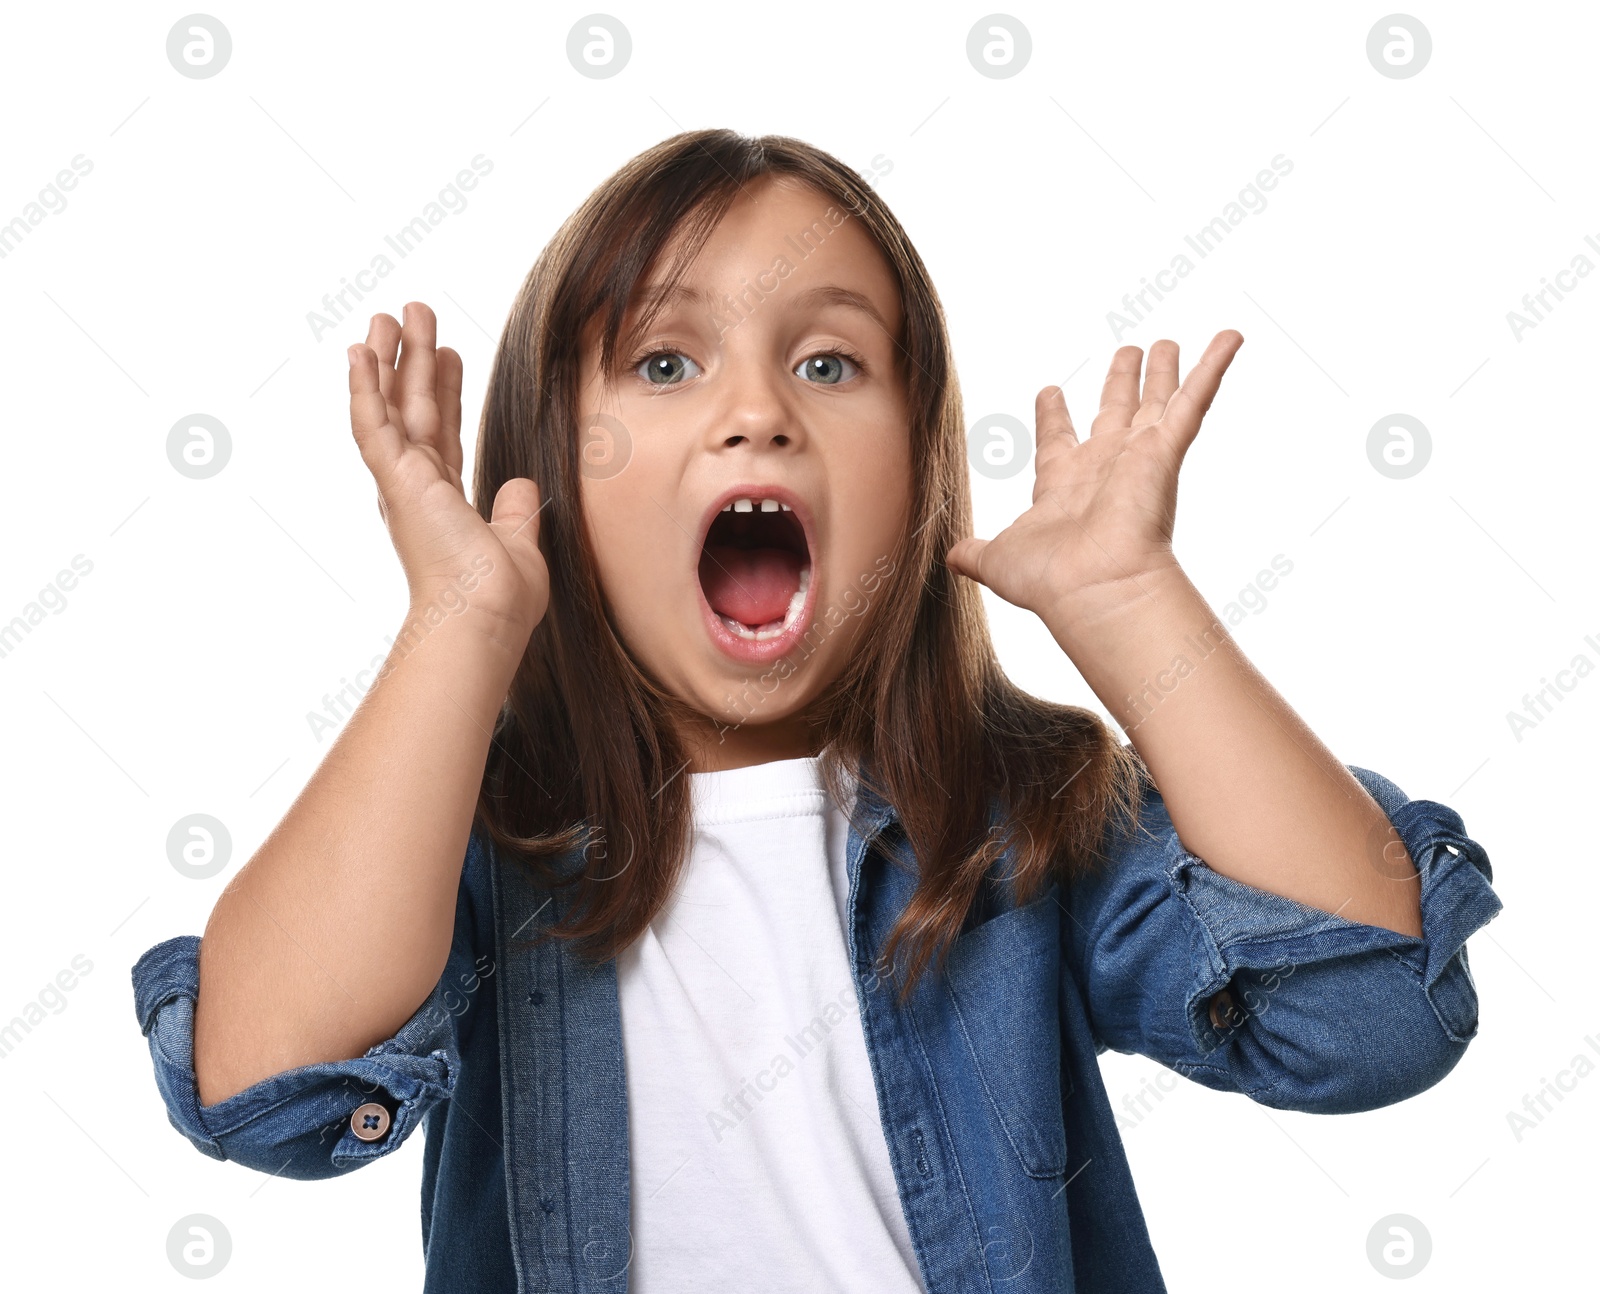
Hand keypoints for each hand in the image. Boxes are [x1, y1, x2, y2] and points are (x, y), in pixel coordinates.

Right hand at [348, 302, 549, 643]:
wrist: (483, 617)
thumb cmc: (499, 600)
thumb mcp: (519, 545)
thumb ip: (516, 513)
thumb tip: (521, 486)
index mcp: (445, 503)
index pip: (444, 433)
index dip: (446, 391)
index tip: (450, 353)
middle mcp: (418, 489)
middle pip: (415, 409)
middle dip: (414, 361)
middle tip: (413, 315)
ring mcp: (402, 483)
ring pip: (392, 407)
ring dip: (389, 359)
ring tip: (387, 315)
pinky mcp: (395, 479)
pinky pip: (373, 424)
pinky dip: (365, 386)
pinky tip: (361, 350)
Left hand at [946, 330, 1242, 626]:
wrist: (1092, 587)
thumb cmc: (1048, 579)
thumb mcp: (997, 559)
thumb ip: (975, 553)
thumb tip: (951, 557)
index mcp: (1063, 484)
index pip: (1058, 439)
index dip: (1053, 415)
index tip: (1049, 391)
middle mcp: (1103, 468)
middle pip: (1114, 414)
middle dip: (1120, 384)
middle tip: (1127, 353)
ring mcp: (1138, 458)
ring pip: (1156, 402)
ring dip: (1164, 372)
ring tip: (1168, 342)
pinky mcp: (1166, 451)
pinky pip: (1195, 399)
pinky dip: (1214, 365)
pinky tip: (1230, 336)